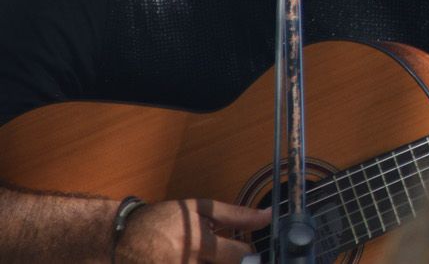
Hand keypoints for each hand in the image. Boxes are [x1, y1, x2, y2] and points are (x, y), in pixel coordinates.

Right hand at [118, 199, 269, 263]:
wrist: (121, 237)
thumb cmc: (163, 220)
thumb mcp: (199, 209)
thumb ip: (236, 215)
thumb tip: (268, 215)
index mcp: (200, 244)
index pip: (241, 257)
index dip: (251, 254)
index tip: (249, 251)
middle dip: (236, 263)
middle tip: (227, 254)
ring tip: (208, 257)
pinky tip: (200, 261)